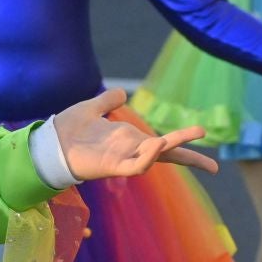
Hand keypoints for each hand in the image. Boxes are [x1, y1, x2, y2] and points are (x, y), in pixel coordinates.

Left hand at [55, 89, 216, 179]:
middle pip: (165, 154)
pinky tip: (155, 145)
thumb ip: (107, 101)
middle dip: (188, 157)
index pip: (161, 144)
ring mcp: (122, 159)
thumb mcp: (91, 108)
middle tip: (214, 167)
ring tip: (183, 136)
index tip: (208, 150)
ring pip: (153, 157)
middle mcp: (129, 150)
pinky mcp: (112, 166)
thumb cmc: (67, 129)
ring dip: (169, 147)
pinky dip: (147, 157)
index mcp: (128, 139)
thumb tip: (123, 94)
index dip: (183, 146)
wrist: (47, 142)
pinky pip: (135, 166)